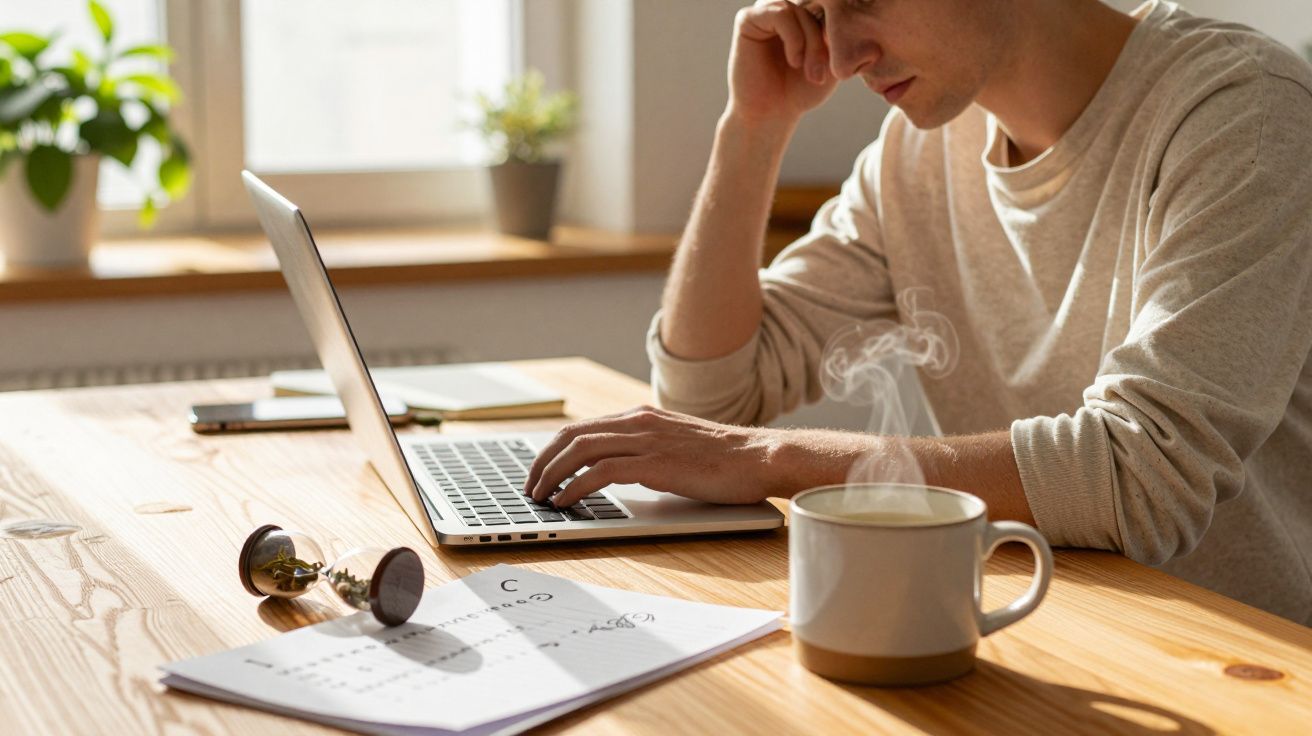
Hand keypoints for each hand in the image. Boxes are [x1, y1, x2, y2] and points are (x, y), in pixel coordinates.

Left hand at [523, 405, 785, 507]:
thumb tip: (619, 471)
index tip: (541, 470)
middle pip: (572, 435)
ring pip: (580, 450)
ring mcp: (646, 440)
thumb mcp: (677, 446)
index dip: (554, 449)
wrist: (759, 457)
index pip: (583, 427)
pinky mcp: (655, 463)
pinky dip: (575, 486)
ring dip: (552, 474)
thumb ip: (647, 451)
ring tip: (540, 496)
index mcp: (642, 416)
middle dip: (543, 461)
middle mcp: (638, 422)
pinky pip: (600, 472)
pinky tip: (566, 501)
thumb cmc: (726, 460)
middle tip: (530, 486)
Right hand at [728, 0, 838, 126]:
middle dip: (822, 40)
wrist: (771, 114)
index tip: (837, 65)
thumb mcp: (832, 61)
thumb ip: (841, 36)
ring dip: (810, 40)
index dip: (838, 31)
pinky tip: (794, 61)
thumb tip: (855, 17)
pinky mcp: (747, 19)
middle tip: (820, 75)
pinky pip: (780, 12)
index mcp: (802, 13)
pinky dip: (794, 38)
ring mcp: (765, 11)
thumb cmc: (800, 91)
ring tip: (810, 71)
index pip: (827, 5)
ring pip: (799, 8)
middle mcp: (783, 8)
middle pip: (815, 4)